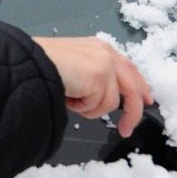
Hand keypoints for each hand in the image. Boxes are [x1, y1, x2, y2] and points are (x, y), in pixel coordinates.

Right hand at [32, 37, 153, 136]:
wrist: (30, 63)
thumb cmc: (40, 66)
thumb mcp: (71, 68)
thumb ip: (90, 76)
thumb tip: (99, 97)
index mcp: (98, 48)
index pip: (128, 68)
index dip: (139, 86)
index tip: (146, 100)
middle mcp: (105, 52)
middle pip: (133, 87)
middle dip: (133, 111)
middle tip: (126, 130)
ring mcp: (105, 64)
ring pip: (111, 102)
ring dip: (90, 109)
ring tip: (71, 101)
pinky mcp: (101, 76)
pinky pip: (99, 106)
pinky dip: (83, 108)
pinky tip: (69, 98)